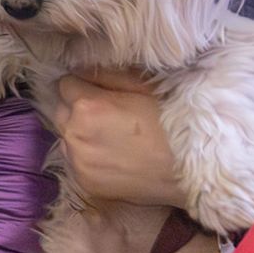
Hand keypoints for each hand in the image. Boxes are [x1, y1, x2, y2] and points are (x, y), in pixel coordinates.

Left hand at [52, 69, 186, 208]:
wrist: (192, 169)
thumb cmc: (172, 123)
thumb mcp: (143, 87)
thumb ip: (107, 75)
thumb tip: (81, 70)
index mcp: (87, 106)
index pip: (65, 85)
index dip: (83, 86)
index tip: (100, 92)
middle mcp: (74, 134)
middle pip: (61, 111)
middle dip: (77, 109)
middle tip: (106, 115)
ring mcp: (78, 161)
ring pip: (66, 137)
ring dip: (80, 134)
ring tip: (110, 138)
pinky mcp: (84, 182)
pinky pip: (76, 162)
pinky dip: (87, 157)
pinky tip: (113, 157)